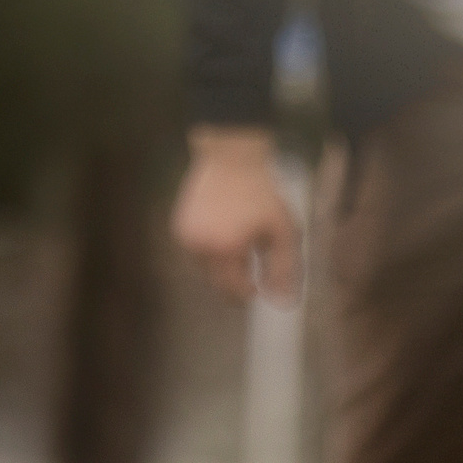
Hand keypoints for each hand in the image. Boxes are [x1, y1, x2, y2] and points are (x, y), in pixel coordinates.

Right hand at [171, 126, 300, 303]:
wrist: (231, 160)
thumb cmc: (262, 196)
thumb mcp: (283, 232)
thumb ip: (284, 270)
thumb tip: (281, 302)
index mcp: (225, 250)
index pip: (233, 291)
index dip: (247, 292)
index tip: (257, 286)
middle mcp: (200, 246)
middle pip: (217, 284)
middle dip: (235, 280)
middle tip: (249, 263)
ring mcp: (186, 237)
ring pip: (205, 269)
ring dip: (222, 264)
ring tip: (237, 238)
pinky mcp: (179, 228)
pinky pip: (196, 252)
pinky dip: (210, 250)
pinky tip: (223, 230)